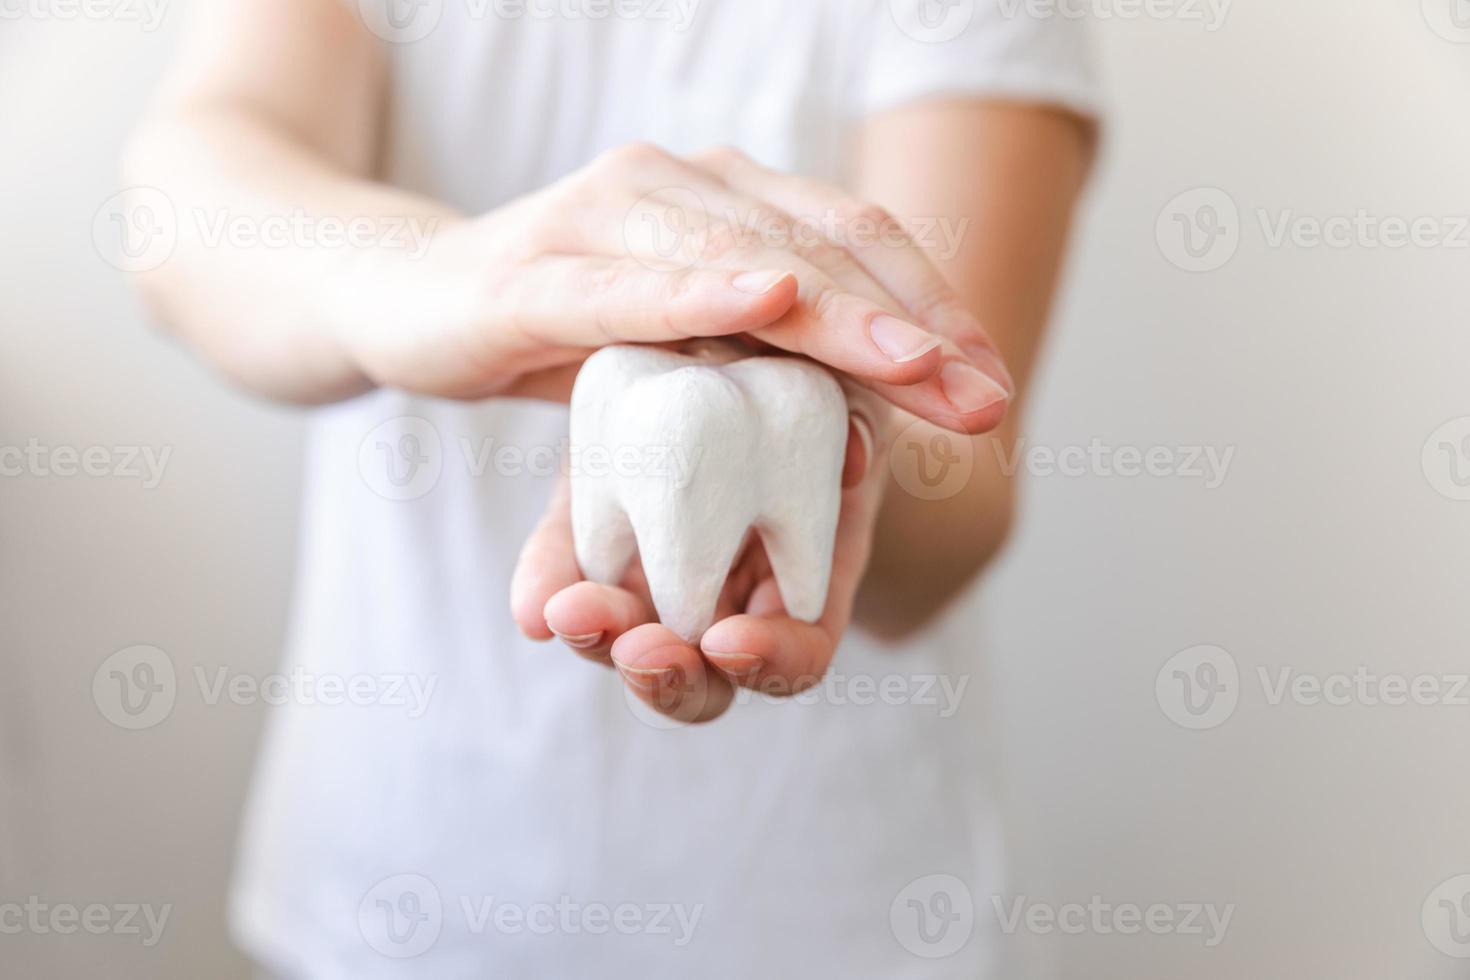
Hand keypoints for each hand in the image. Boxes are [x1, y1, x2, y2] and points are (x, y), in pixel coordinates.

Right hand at [342, 144, 1011, 432]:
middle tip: (982, 397)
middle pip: (822, 249)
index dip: (934, 308)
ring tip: (917, 366)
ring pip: (741, 260)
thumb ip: (762, 354)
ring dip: (837, 316)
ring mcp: (604, 217)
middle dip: (914, 328)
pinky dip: (700, 291)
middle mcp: (677, 186)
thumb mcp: (682, 346)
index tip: (992, 383)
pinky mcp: (535, 272)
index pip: (855, 244)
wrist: (406, 302)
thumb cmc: (559, 327)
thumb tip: (878, 410)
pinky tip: (768, 299)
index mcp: (726, 202)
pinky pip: (628, 285)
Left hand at [509, 387, 896, 722]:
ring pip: (630, 640)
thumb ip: (857, 416)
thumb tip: (854, 462)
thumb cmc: (809, 361)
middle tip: (640, 650)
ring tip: (569, 612)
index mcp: (809, 569)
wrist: (717, 329)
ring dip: (601, 639)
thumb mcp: (841, 386)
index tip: (728, 638)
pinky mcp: (593, 528)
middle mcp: (731, 588)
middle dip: (672, 677)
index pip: (799, 651)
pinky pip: (567, 573)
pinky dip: (547, 587)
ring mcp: (658, 567)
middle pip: (706, 675)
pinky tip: (530, 603)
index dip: (772, 660)